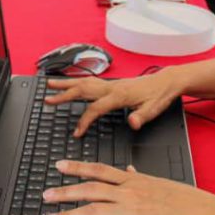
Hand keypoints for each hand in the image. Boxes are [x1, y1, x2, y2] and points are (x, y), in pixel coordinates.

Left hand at [42, 161, 214, 214]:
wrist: (201, 214)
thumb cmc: (183, 199)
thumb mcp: (159, 181)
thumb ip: (139, 176)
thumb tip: (129, 170)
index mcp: (133, 179)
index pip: (99, 170)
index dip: (77, 167)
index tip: (59, 165)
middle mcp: (128, 192)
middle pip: (90, 189)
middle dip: (65, 191)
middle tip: (46, 194)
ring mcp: (131, 210)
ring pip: (92, 210)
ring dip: (68, 214)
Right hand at [45, 70, 182, 136]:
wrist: (166, 82)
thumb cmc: (159, 96)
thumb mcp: (153, 109)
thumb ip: (141, 117)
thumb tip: (132, 123)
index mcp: (119, 95)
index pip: (95, 108)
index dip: (84, 121)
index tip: (76, 132)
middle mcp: (112, 87)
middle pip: (82, 89)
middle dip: (64, 94)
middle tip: (47, 99)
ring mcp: (111, 84)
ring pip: (83, 82)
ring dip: (66, 84)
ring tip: (50, 85)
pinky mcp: (112, 84)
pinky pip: (90, 81)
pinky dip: (76, 82)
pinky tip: (71, 84)